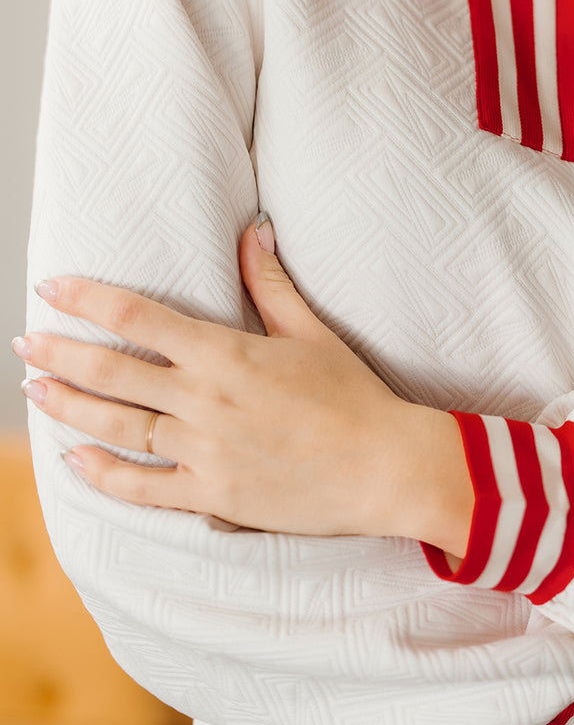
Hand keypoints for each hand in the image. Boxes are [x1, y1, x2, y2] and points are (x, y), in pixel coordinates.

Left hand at [15, 217, 470, 542]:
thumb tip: (252, 228)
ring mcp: (204, 453)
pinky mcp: (213, 496)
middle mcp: (205, 402)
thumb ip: (270, 283)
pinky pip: (144, 487)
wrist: (386, 468)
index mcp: (226, 355)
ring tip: (35, 389)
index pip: (139, 317)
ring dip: (69, 407)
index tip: (52, 287)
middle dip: (61, 354)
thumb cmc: (355, 398)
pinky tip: (74, 458)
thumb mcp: (312, 333)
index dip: (88, 300)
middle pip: (113, 373)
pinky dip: (104, 474)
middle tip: (25, 341)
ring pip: (118, 427)